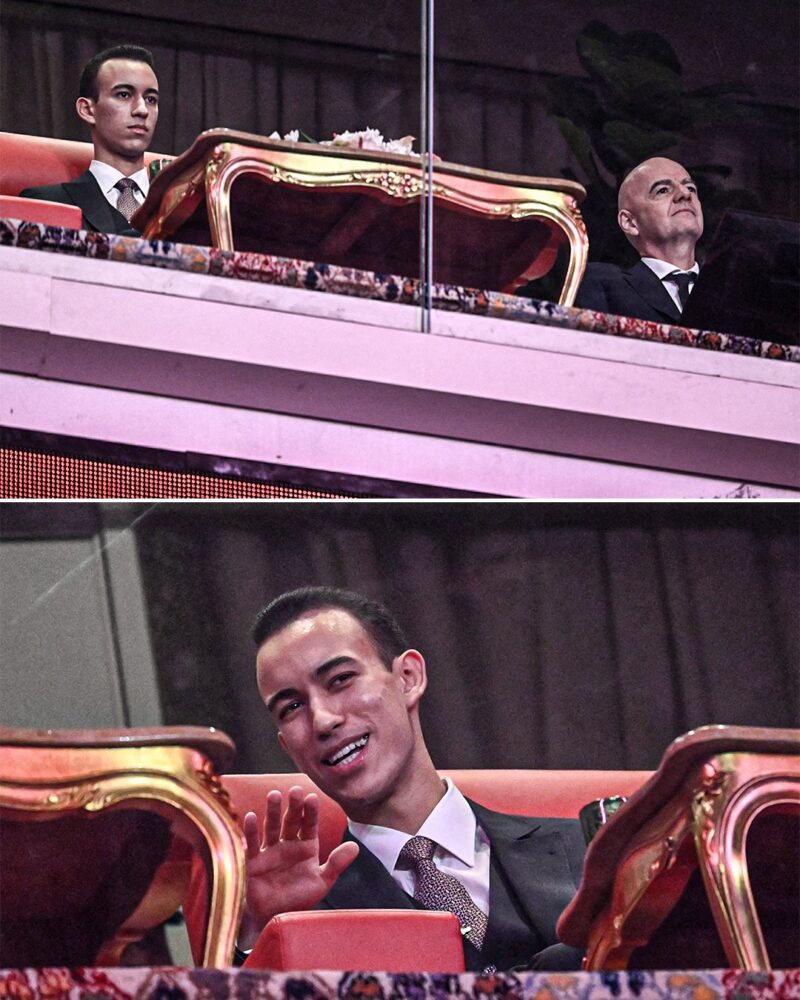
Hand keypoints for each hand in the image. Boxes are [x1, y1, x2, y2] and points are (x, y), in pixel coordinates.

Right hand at [238, 785, 358, 948]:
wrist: (273, 920)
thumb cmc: (298, 900)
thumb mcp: (321, 882)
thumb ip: (336, 864)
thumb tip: (355, 846)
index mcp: (306, 847)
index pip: (310, 825)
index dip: (311, 812)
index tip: (312, 798)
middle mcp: (288, 844)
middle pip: (291, 821)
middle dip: (294, 806)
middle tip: (295, 790)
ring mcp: (270, 851)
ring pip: (272, 827)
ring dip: (273, 811)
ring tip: (274, 795)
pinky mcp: (253, 862)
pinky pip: (252, 844)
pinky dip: (250, 831)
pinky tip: (250, 816)